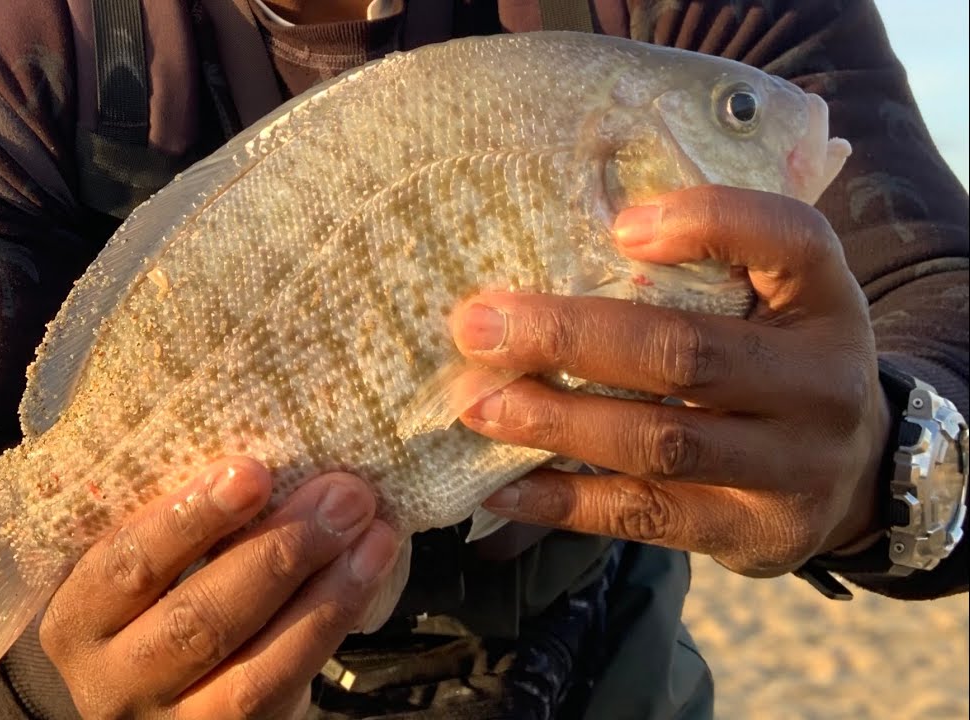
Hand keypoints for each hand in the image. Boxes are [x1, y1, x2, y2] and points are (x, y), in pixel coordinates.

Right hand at [39, 458, 400, 718]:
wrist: (168, 690)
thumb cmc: (158, 598)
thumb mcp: (146, 566)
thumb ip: (183, 524)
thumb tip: (272, 455)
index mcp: (78, 617)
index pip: (124, 564)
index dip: (189, 519)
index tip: (252, 470)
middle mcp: (112, 681)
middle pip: (196, 620)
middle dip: (278, 552)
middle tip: (341, 494)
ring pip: (251, 670)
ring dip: (324, 594)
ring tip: (372, 532)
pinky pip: (285, 689)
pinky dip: (332, 626)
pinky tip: (368, 573)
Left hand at [451, 185, 890, 576]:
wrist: (853, 473)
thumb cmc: (775, 360)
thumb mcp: (771, 299)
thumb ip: (701, 267)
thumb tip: (562, 247)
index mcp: (825, 299)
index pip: (788, 239)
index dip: (707, 222)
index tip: (617, 226)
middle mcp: (822, 383)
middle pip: (686, 354)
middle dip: (569, 337)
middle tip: (477, 327)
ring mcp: (796, 468)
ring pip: (660, 444)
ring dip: (555, 423)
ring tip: (478, 405)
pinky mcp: (755, 534)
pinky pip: (646, 517)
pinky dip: (564, 502)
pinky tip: (501, 486)